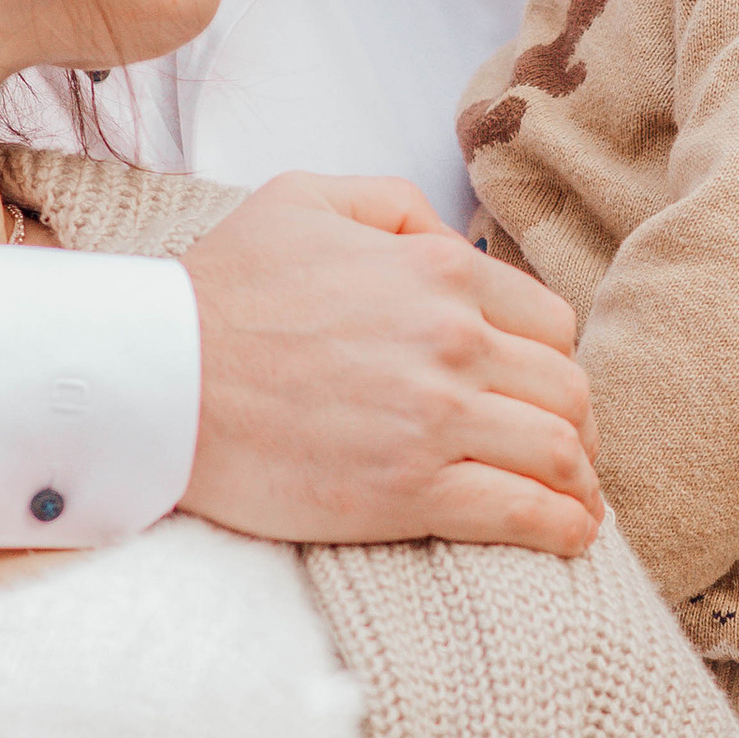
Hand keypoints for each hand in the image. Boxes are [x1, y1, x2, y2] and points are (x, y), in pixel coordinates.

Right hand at [181, 171, 601, 556]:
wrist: (157, 377)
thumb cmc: (219, 291)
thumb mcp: (304, 200)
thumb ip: (393, 207)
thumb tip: (452, 237)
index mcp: (440, 271)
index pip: (548, 323)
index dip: (555, 363)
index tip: (545, 394)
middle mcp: (454, 340)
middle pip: (567, 389)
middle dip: (578, 425)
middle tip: (568, 452)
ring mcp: (437, 418)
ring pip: (560, 451)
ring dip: (581, 480)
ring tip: (578, 503)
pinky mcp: (410, 490)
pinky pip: (521, 513)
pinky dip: (563, 528)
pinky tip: (572, 537)